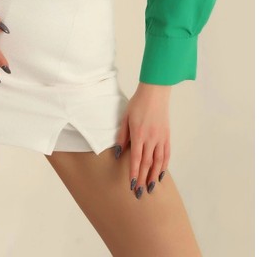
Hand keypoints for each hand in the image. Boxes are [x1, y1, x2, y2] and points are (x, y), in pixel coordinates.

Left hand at [114, 82, 170, 198]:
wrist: (155, 92)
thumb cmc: (137, 104)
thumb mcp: (125, 117)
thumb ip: (122, 136)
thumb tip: (119, 153)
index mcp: (139, 134)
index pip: (137, 158)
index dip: (134, 173)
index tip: (132, 185)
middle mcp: (151, 138)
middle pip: (147, 163)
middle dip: (143, 179)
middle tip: (140, 193)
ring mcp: (161, 138)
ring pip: (158, 161)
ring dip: (154, 176)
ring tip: (150, 188)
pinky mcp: (167, 135)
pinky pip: (166, 154)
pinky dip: (164, 166)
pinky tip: (160, 174)